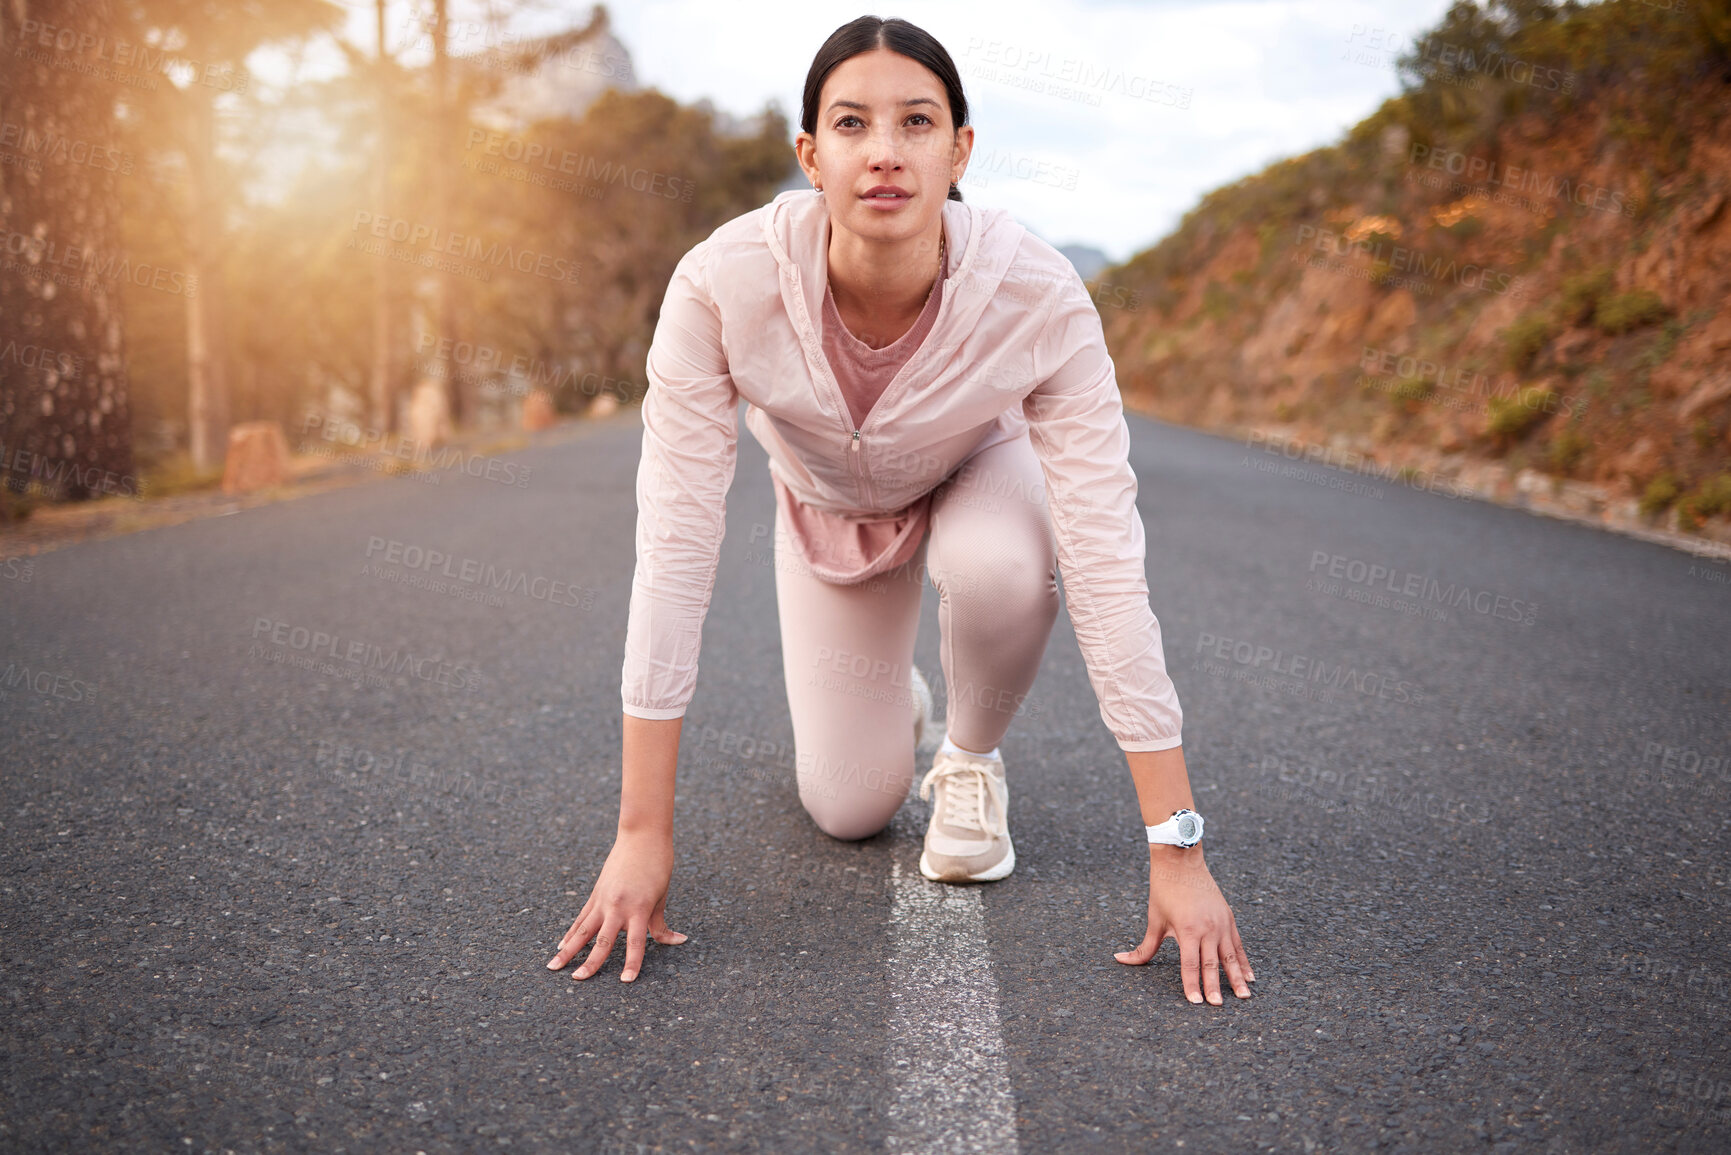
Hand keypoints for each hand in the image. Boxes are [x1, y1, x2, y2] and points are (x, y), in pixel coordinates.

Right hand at [546, 830, 686, 981]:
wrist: (642, 837)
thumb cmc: (657, 866)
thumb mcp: (661, 897)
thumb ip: (661, 924)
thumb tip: (678, 941)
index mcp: (639, 908)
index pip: (636, 943)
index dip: (632, 963)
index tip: (625, 981)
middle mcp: (618, 906)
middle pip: (603, 940)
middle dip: (590, 962)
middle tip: (578, 980)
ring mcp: (603, 900)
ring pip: (583, 930)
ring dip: (568, 950)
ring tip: (554, 966)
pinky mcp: (596, 894)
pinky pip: (581, 918)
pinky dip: (571, 933)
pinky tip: (561, 945)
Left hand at [1114, 845, 1253, 1003]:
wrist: (1182, 862)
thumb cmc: (1164, 891)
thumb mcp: (1154, 920)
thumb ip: (1143, 947)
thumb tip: (1120, 959)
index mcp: (1187, 930)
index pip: (1190, 965)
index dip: (1192, 985)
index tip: (1195, 1002)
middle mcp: (1207, 928)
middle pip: (1211, 965)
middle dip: (1214, 988)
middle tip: (1217, 1007)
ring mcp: (1220, 923)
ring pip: (1230, 957)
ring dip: (1236, 979)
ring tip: (1243, 997)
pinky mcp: (1228, 918)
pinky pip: (1238, 945)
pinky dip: (1244, 962)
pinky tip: (1250, 977)